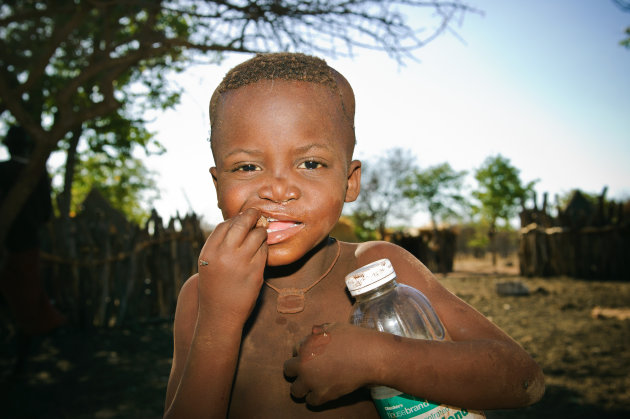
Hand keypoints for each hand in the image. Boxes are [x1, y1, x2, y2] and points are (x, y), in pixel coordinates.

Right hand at [196, 208, 267, 326]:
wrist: (220, 315)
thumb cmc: (214, 287)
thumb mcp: (208, 263)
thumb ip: (219, 244)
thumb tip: (237, 222)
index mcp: (209, 251)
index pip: (224, 225)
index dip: (235, 219)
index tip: (242, 217)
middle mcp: (224, 254)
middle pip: (242, 224)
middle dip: (252, 215)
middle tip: (257, 214)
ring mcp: (241, 263)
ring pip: (257, 235)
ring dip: (261, 231)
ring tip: (261, 233)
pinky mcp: (256, 272)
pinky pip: (264, 251)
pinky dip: (264, 246)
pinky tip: (262, 248)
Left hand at [283, 323, 380, 405]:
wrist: (369, 356)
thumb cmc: (354, 338)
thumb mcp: (333, 326)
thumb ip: (319, 332)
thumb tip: (313, 334)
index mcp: (306, 346)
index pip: (294, 350)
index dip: (303, 352)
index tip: (312, 356)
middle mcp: (304, 364)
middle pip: (288, 370)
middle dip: (296, 370)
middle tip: (308, 371)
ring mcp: (312, 381)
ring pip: (295, 390)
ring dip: (302, 387)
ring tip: (311, 385)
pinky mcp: (322, 395)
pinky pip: (311, 401)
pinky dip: (316, 398)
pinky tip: (323, 392)